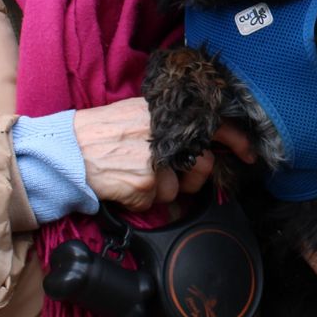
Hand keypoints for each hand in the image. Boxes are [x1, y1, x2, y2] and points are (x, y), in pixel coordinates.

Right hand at [77, 103, 256, 208]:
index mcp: (164, 114)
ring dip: (159, 190)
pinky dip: (140, 200)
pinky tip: (122, 183)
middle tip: (170, 176)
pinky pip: (155, 203)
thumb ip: (166, 125)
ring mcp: (157, 160)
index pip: (212, 123)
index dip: (236, 139)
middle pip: (202, 165)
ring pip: (176, 190)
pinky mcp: (146, 183)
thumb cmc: (98, 133)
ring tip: (131, 172)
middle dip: (193, 179)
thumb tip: (195, 144)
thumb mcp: (135, 114)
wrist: (67, 150)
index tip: (249, 153)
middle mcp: (166, 134)